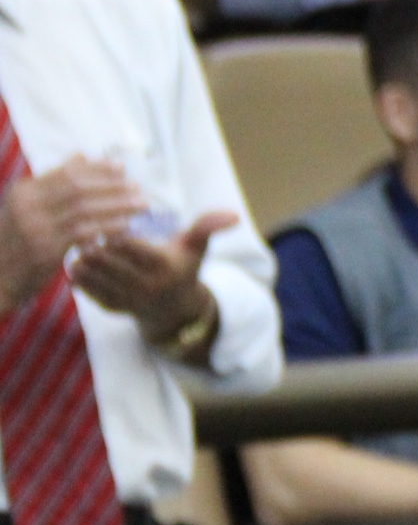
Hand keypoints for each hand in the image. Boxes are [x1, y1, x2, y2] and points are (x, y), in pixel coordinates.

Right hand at [0, 156, 148, 315]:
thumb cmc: (15, 244)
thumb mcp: (27, 210)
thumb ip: (54, 185)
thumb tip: (82, 156)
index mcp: (24, 192)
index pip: (67, 172)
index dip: (98, 169)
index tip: (121, 169)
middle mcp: (27, 206)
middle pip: (79, 187)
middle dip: (113, 186)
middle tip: (138, 187)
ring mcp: (34, 227)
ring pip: (85, 208)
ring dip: (118, 205)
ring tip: (141, 204)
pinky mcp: (45, 250)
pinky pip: (84, 232)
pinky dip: (108, 226)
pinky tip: (126, 225)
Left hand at [69, 211, 234, 354]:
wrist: (177, 310)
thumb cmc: (185, 268)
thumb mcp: (198, 247)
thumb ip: (208, 227)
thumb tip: (234, 214)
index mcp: (166, 266)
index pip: (133, 246)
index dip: (114, 232)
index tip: (103, 219)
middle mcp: (147, 286)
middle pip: (111, 261)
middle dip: (93, 244)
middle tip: (81, 228)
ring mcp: (129, 300)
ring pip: (98, 277)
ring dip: (84, 261)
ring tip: (75, 243)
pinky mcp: (114, 309)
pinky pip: (91, 294)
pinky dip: (81, 280)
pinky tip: (75, 266)